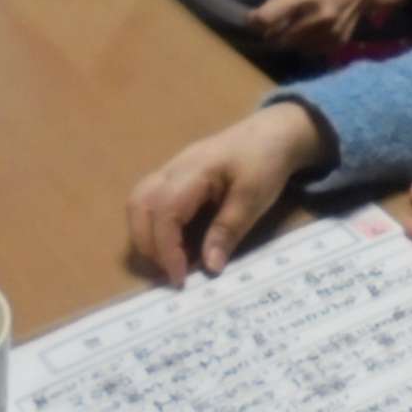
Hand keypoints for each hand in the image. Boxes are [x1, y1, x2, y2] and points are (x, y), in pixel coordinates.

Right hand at [126, 103, 327, 283]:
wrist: (273, 132)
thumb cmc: (265, 162)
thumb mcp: (254, 198)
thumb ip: (228, 230)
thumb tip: (209, 268)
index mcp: (194, 171)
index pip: (164, 212)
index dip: (166, 249)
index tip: (180, 278)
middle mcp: (173, 168)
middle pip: (139, 205)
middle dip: (148, 245)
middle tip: (170, 273)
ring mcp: (170, 170)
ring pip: (138, 201)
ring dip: (144, 235)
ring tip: (166, 261)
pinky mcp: (173, 176)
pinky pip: (148, 200)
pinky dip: (151, 224)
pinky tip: (171, 243)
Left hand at [250, 0, 404, 52]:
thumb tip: (261, 14)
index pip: (269, 18)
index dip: (255, 20)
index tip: (252, 18)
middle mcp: (316, 19)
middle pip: (278, 38)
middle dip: (271, 32)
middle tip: (273, 22)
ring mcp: (327, 34)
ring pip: (293, 47)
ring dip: (287, 39)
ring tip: (294, 23)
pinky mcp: (335, 44)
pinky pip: (309, 51)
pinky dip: (304, 43)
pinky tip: (310, 29)